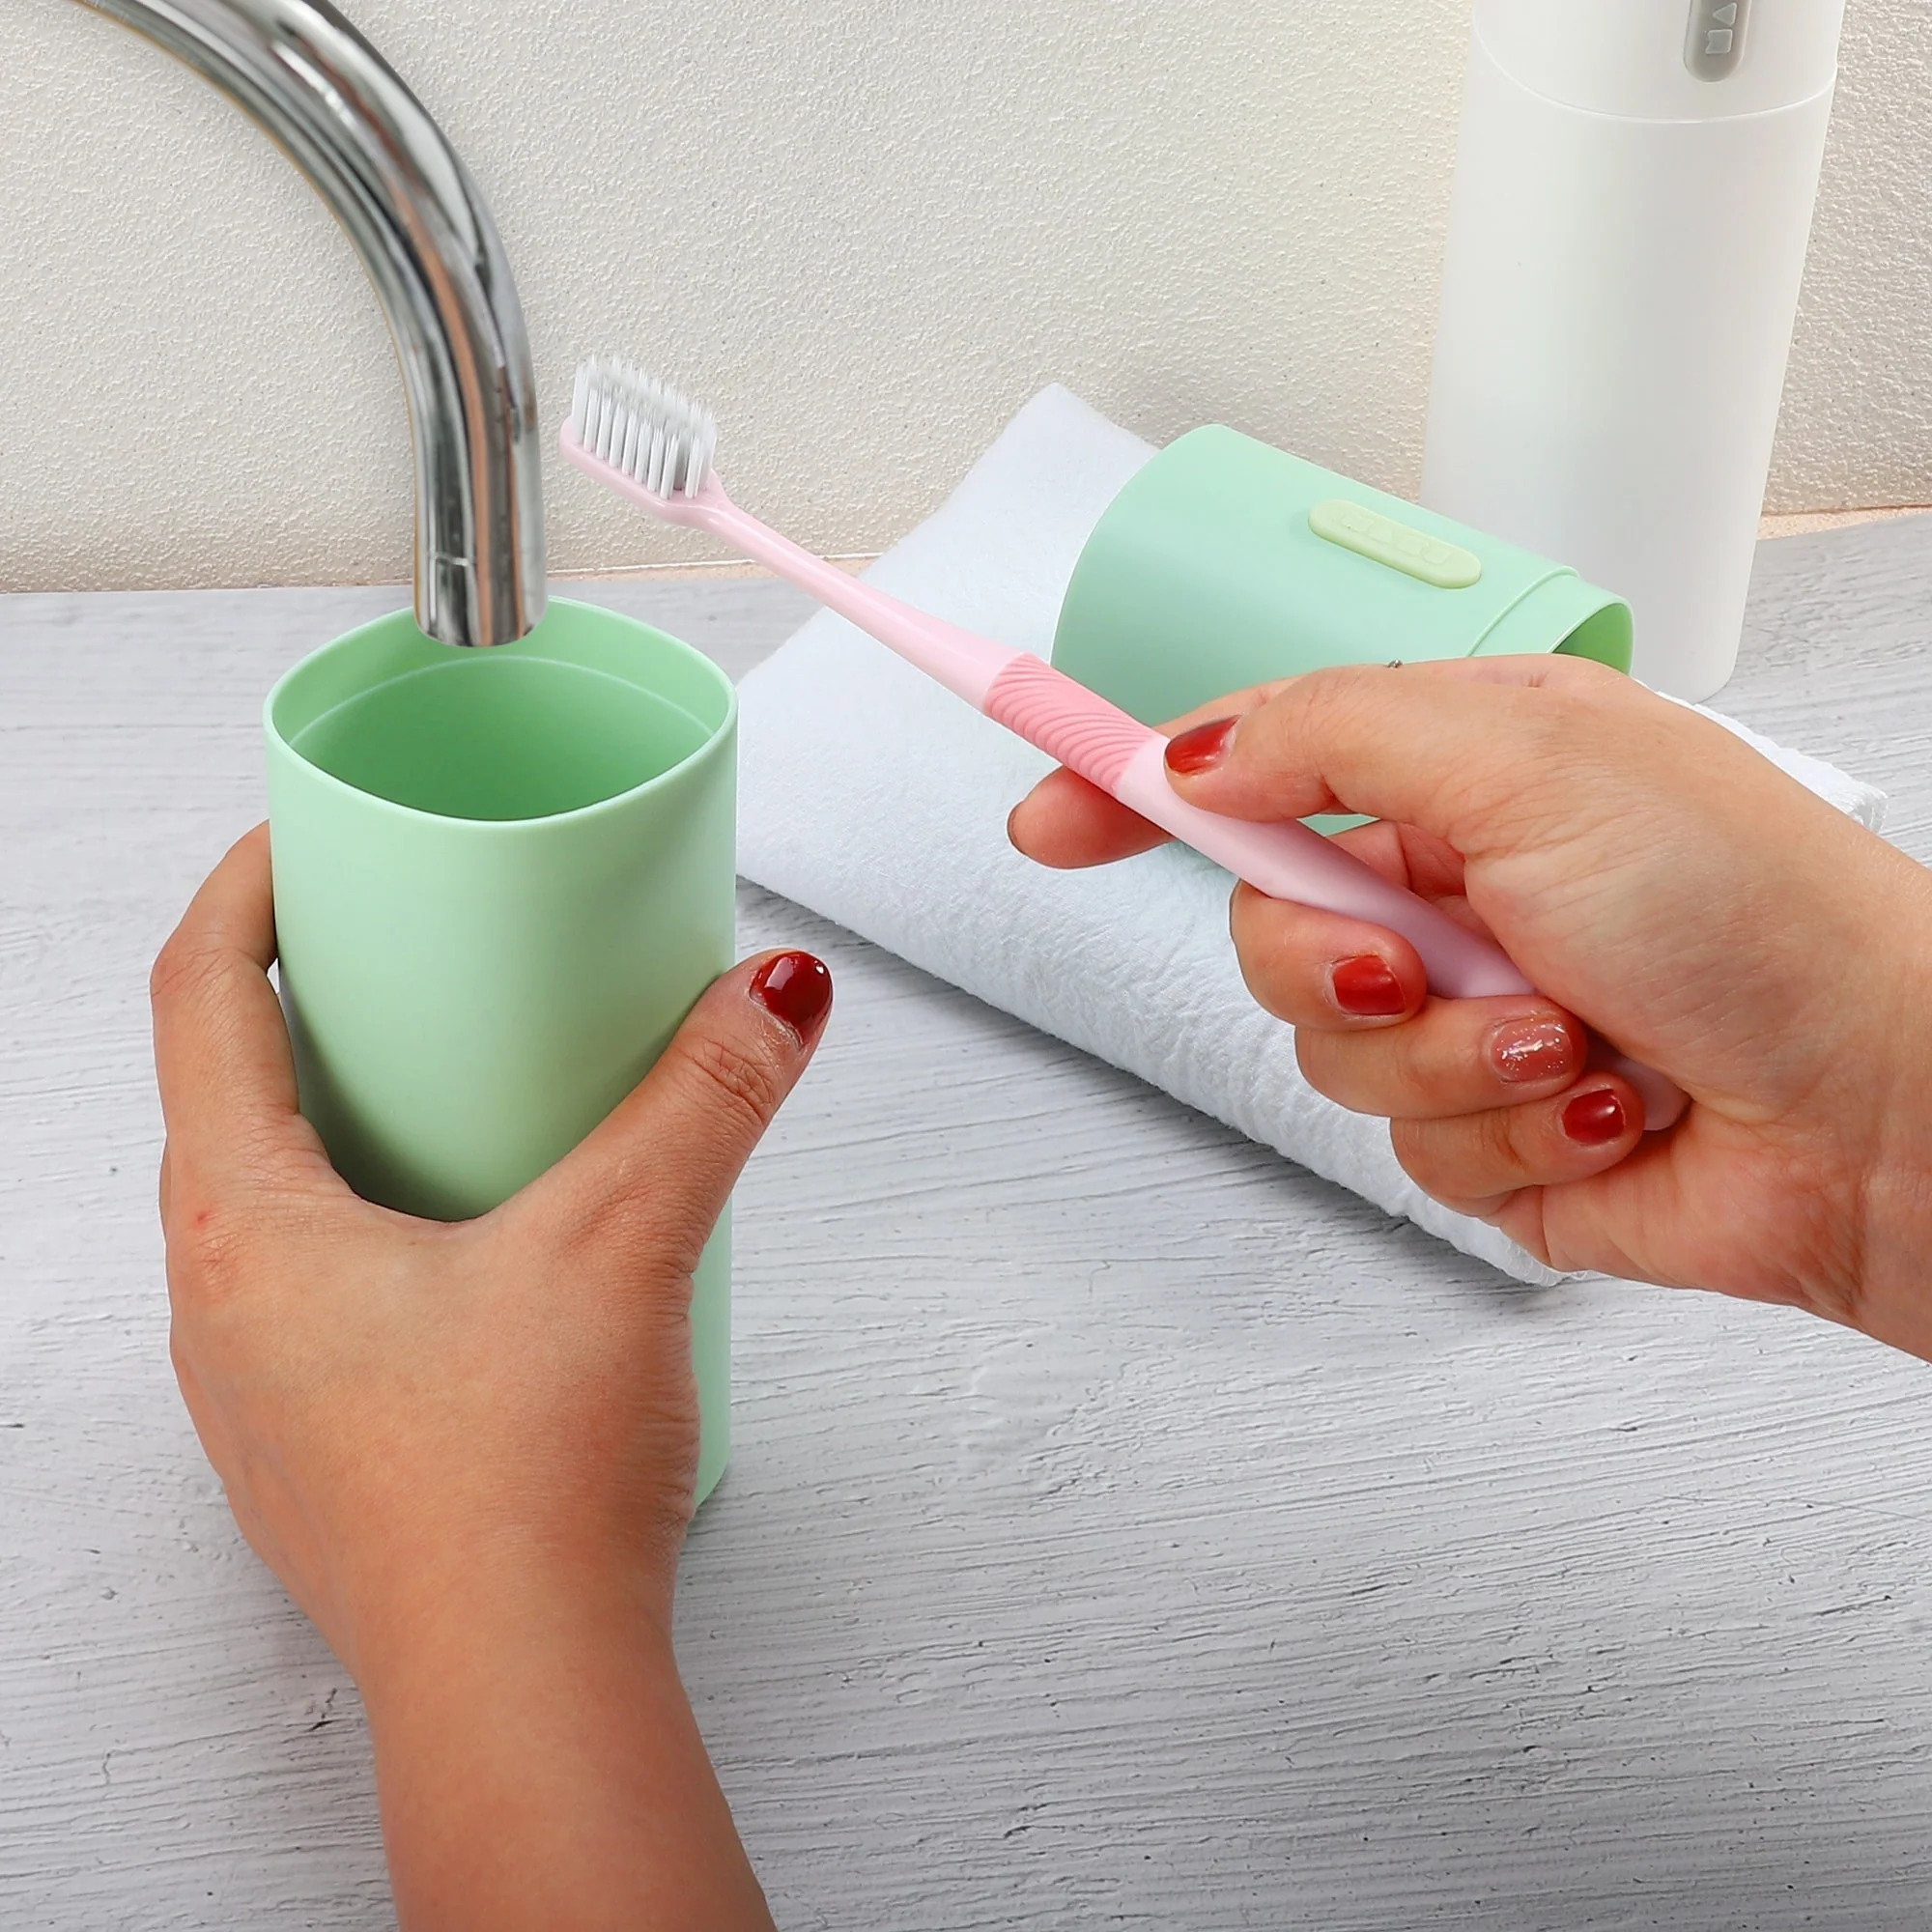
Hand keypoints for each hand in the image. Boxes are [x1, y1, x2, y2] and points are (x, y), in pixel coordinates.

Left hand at [152, 825, 830, 1930]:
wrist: (522, 1691)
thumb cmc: (513, 1503)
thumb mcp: (623, 1246)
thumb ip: (707, 1100)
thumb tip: (771, 997)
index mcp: (245, 1230)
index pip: (197, 1003)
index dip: (242, 893)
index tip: (296, 838)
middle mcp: (225, 1306)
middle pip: (229, 1098)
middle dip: (308, 1004)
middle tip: (402, 952)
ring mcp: (264, 1386)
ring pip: (272, 1202)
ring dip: (342, 1122)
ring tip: (450, 1084)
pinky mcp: (328, 1441)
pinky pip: (321, 1287)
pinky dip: (377, 1221)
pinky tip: (480, 1239)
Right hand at [1010, 655, 1931, 1356]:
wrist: (1885, 1105)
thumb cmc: (1754, 910)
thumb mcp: (1527, 757)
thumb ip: (1330, 733)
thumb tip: (1196, 751)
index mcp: (1463, 773)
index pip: (1255, 771)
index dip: (1139, 792)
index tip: (1052, 817)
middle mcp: (1460, 892)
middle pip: (1268, 934)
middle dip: (1334, 964)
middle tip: (1417, 956)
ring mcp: (1475, 1017)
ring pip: (1332, 1056)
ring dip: (1449, 1058)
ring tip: (1570, 1042)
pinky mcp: (1497, 1135)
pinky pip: (1412, 1147)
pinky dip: (1508, 1134)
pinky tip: (1607, 1111)